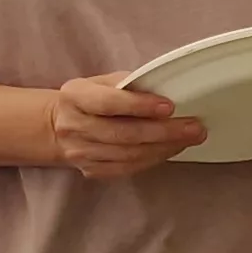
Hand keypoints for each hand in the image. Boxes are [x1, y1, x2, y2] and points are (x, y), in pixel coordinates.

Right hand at [49, 74, 203, 178]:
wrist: (58, 126)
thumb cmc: (90, 98)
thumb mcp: (101, 81)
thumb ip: (128, 85)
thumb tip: (166, 91)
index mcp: (75, 96)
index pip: (108, 103)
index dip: (139, 105)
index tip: (169, 106)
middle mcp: (74, 126)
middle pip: (123, 134)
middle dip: (163, 132)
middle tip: (193, 128)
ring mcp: (80, 152)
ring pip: (128, 155)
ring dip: (163, 147)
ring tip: (189, 138)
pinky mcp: (91, 170)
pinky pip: (127, 168)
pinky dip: (153, 159)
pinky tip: (170, 150)